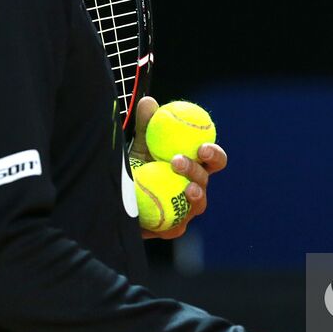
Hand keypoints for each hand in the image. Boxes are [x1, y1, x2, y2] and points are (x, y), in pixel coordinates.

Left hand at [132, 96, 225, 239]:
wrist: (118, 199)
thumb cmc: (136, 167)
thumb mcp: (139, 146)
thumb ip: (146, 126)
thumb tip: (150, 101)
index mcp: (195, 167)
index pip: (213, 160)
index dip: (214, 154)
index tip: (202, 148)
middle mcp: (195, 188)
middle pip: (206, 181)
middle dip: (198, 171)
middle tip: (179, 161)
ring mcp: (186, 211)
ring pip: (198, 206)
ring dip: (194, 195)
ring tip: (184, 188)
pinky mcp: (171, 229)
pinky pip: (176, 228)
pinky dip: (172, 222)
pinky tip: (163, 216)